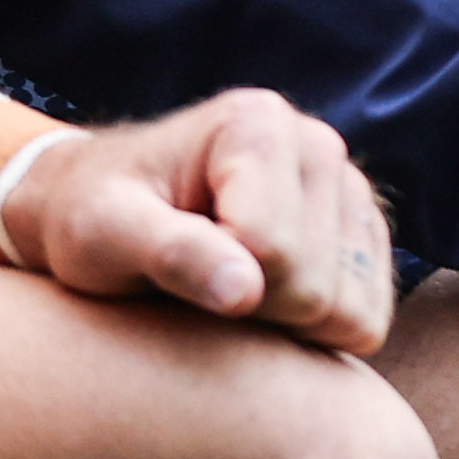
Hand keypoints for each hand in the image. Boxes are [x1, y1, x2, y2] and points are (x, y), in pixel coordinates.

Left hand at [0, 87, 395, 351]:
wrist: (107, 213)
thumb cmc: (90, 219)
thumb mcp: (101, 233)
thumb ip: (168, 253)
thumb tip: (244, 291)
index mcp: (257, 124)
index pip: (273, 251)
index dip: (216, 286)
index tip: (170, 263)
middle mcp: (317, 144)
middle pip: (315, 287)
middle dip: (251, 310)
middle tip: (195, 284)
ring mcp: (349, 189)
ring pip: (349, 311)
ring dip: (283, 326)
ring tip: (226, 288)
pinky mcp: (363, 236)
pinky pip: (368, 320)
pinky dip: (316, 334)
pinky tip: (263, 301)